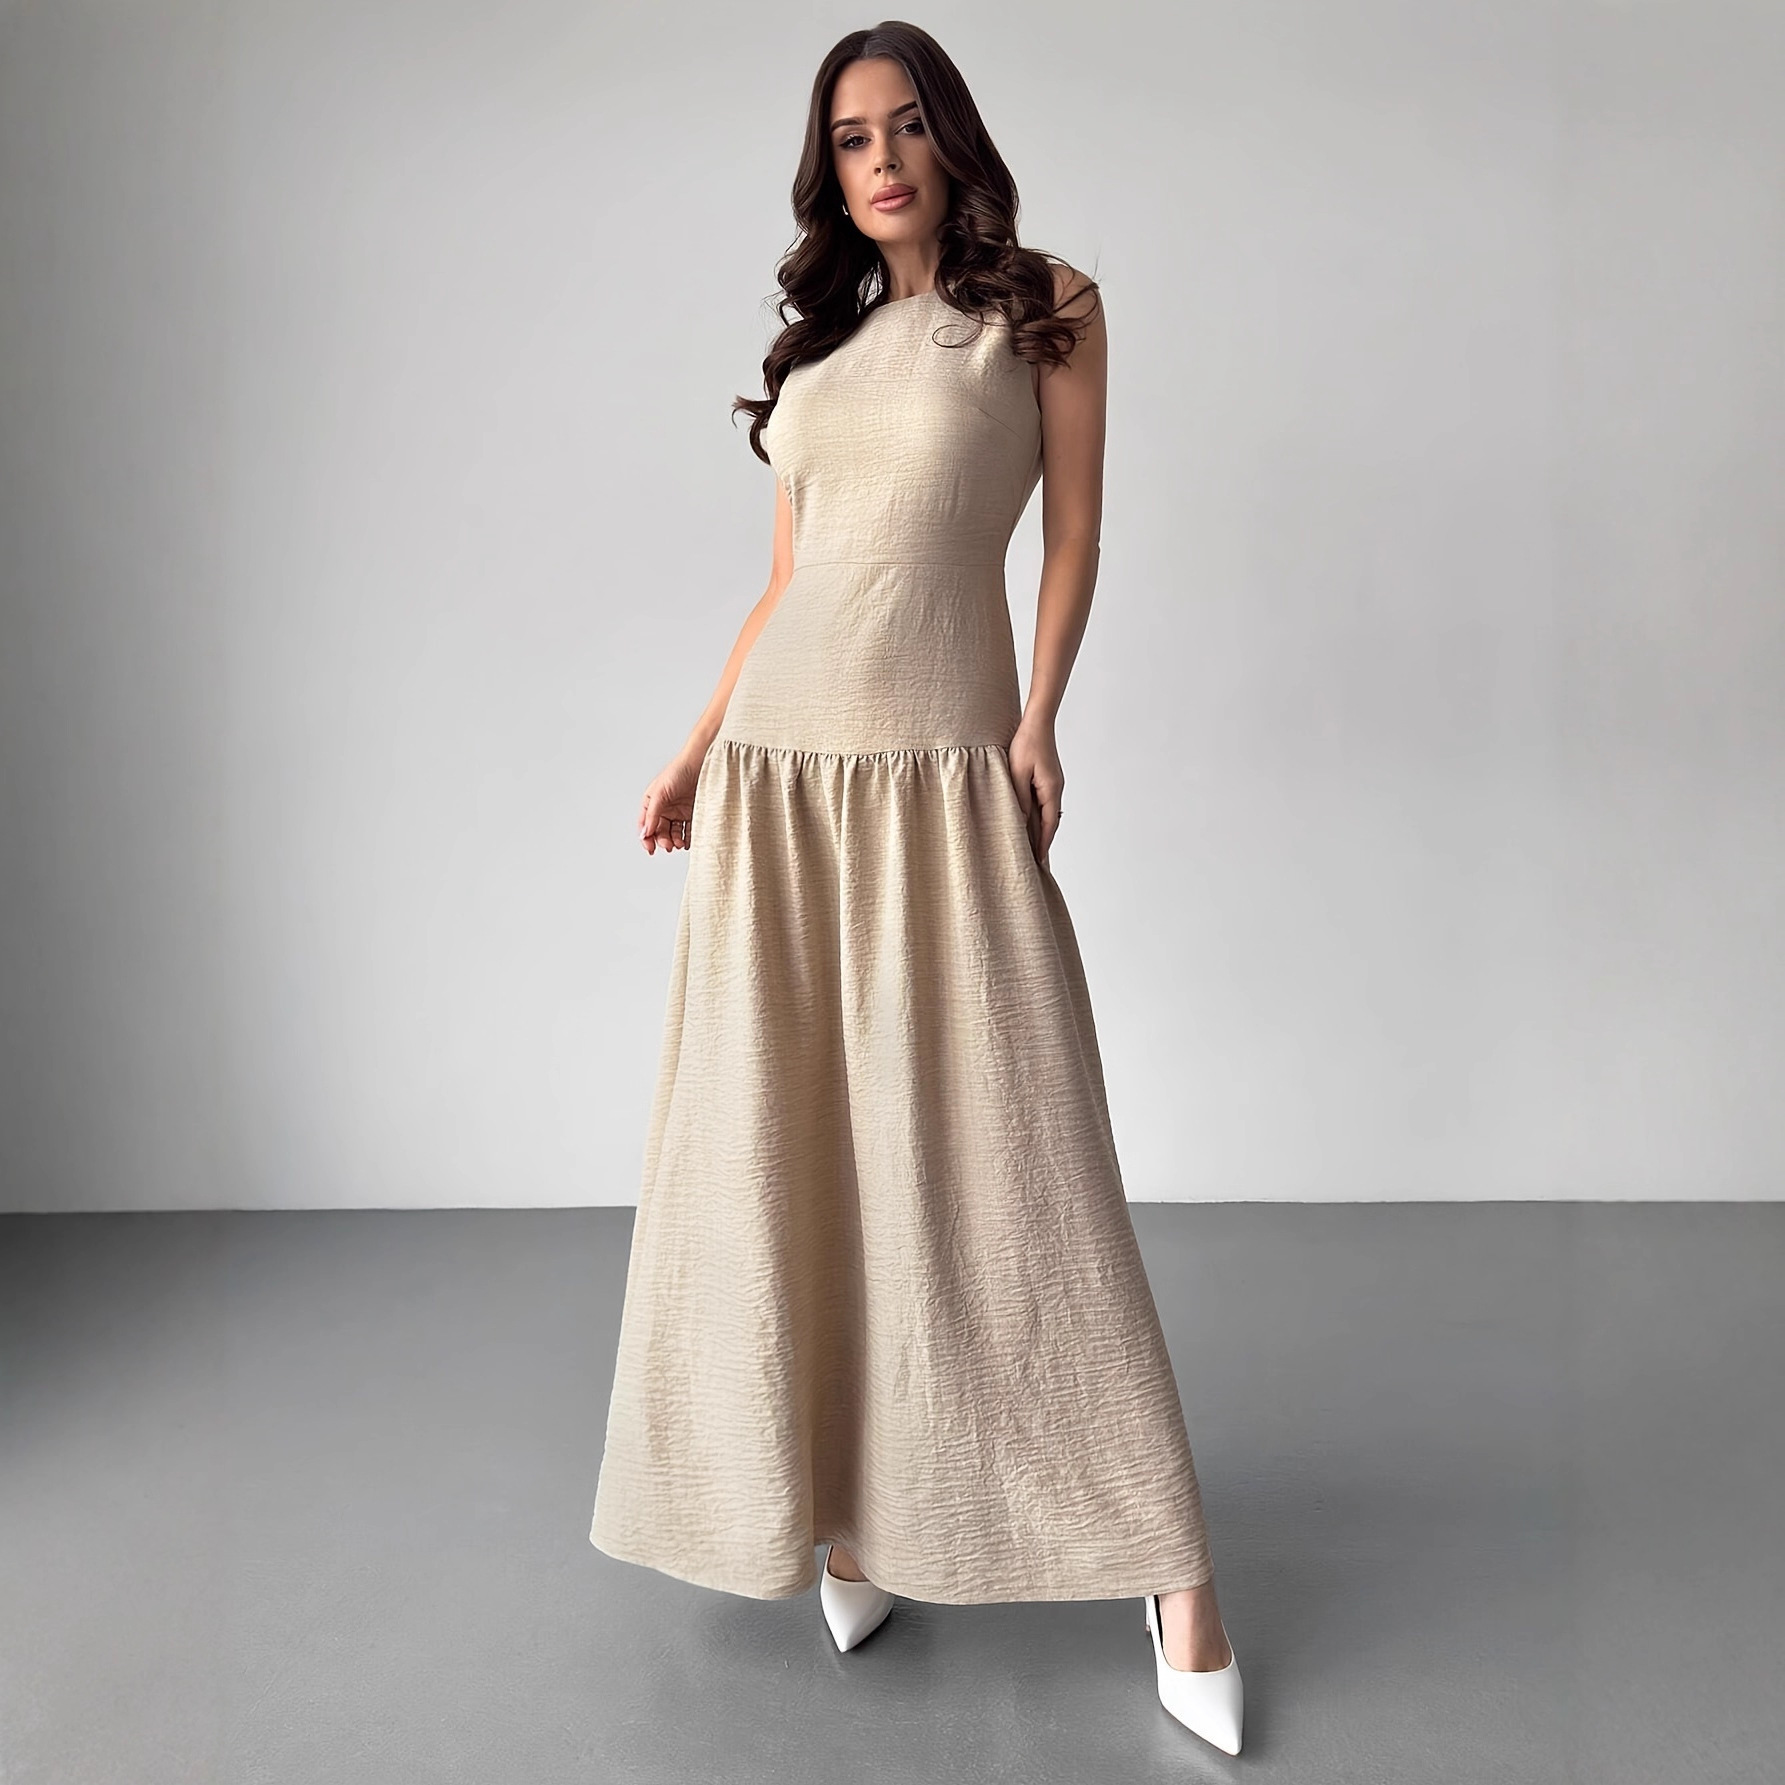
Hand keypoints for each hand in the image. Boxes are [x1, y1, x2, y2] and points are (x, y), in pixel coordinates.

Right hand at [638, 746, 704, 854]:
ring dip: (675, 841)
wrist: (704, 762)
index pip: (646, 825)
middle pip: (660, 831)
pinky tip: (688, 841)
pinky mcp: (694, 813)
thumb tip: (645, 833)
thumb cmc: (680, 770)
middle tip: (668, 845)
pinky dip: (688, 839)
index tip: (651, 849)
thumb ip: (652, 814)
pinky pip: (689, 831)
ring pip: (674, 833)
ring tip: (679, 844)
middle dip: (662, 840)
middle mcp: (665, 808)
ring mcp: (680, 812)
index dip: (646, 838)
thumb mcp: (660, 792)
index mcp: (652, 803)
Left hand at [1007, 715, 1063, 869]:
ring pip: (1046, 813)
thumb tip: (1019, 820)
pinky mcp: (1048, 778)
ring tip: (1030, 846)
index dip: (1043, 844)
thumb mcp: (1017, 773)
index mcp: (1050, 790)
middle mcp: (1055, 789)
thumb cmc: (1026, 745)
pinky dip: (1037, 816)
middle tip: (1035, 860)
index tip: (1039, 861)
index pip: (1048, 825)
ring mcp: (1053, 784)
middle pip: (1049, 822)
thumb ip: (1019, 798)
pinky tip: (1028, 821)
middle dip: (1042, 841)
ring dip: (1039, 829)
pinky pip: (1043, 803)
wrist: (1037, 723)